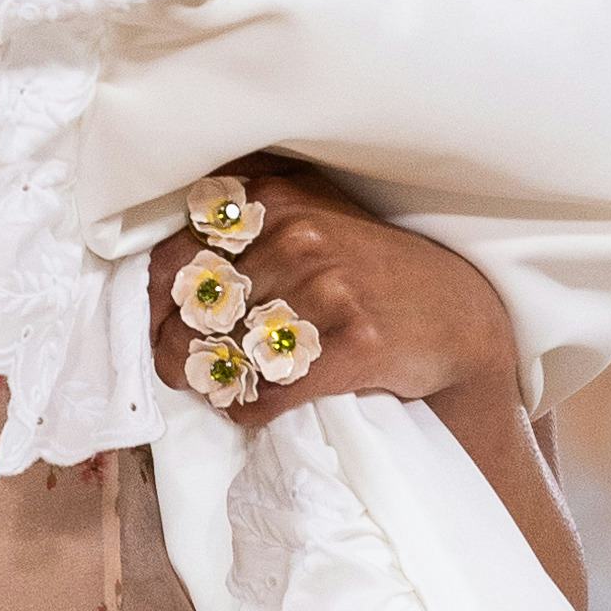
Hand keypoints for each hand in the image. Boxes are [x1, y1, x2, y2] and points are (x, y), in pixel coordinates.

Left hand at [149, 159, 512, 432]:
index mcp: (277, 199)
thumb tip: (164, 252)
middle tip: (183, 370)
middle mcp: (299, 235)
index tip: (160, 325)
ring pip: (224, 355)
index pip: (174, 255)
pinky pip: (265, 395)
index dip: (154, 300)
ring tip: (224, 388)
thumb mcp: (316, 211)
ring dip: (213, 384)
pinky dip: (250, 411)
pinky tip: (259, 406)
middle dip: (175, 349)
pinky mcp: (352, 345)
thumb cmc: (373, 270)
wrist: (456, 318)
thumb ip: (248, 212)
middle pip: (192, 310)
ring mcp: (328, 289)